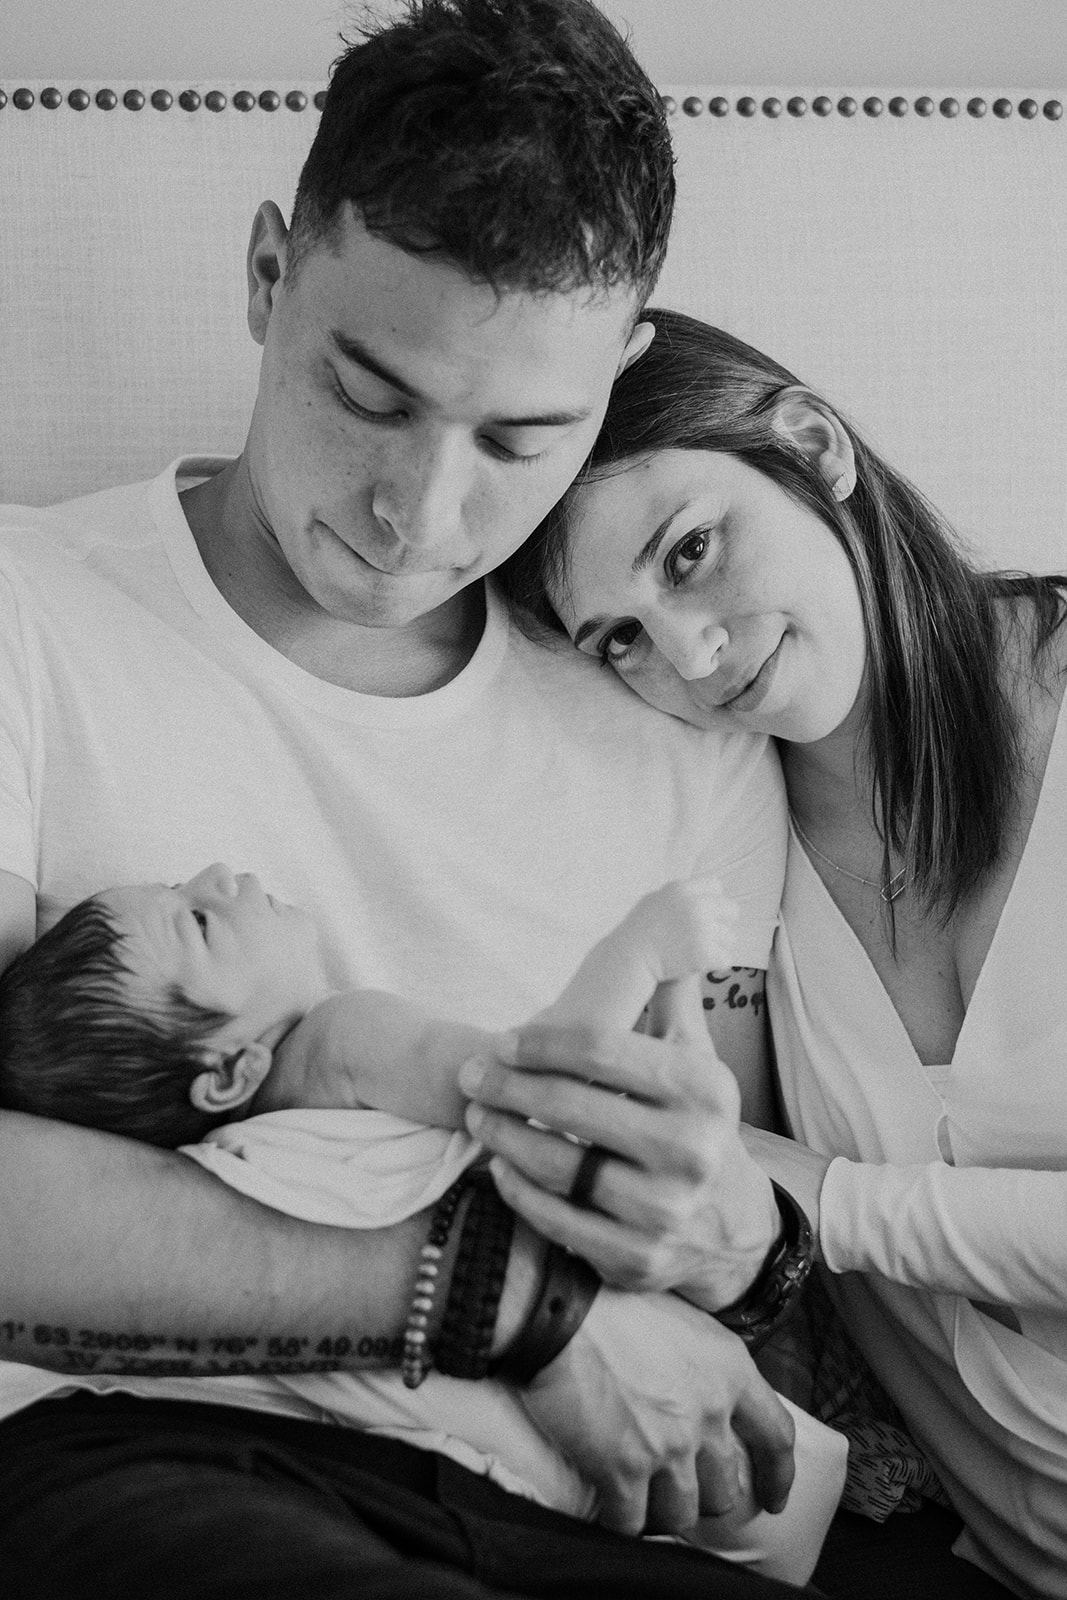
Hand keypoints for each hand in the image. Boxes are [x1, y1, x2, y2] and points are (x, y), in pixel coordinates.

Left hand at [459, 1021, 779, 1311]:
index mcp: (704, 1090)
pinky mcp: (636, 1259)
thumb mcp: (697, 1058)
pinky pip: (558, 1221)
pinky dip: (520, 1192)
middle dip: (509, 1086)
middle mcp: (691, 1151)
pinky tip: (499, 1167)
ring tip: (476, 1116)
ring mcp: (664, 1211)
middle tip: (470, 1074)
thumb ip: (671, 996)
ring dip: (504, 1137)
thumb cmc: (694, 1122)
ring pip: (560, 1167)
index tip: (503, 1037)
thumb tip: (673, 919)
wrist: (730, 1225)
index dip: (544, 1041)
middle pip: (574, 1107)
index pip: (605, 1050)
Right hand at [520, 1284, 795, 1534]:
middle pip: (726, 1489)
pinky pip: (631, 1523)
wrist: (558, 1311)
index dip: (778, 1475)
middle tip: (681, 1488)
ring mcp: (668, 1446)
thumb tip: (705, 1397)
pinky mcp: (624, 1469)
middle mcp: (708, 1413)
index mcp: (730, 1371)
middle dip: (704, 1493)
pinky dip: (620, 1521)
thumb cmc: (612, 1301)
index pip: (776, 1436)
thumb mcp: (683, 1318)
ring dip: (662, 1511)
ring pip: (682, 1514)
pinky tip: (609, 1507)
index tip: (772, 1497)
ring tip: (641, 1496)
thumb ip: (707, 1364)